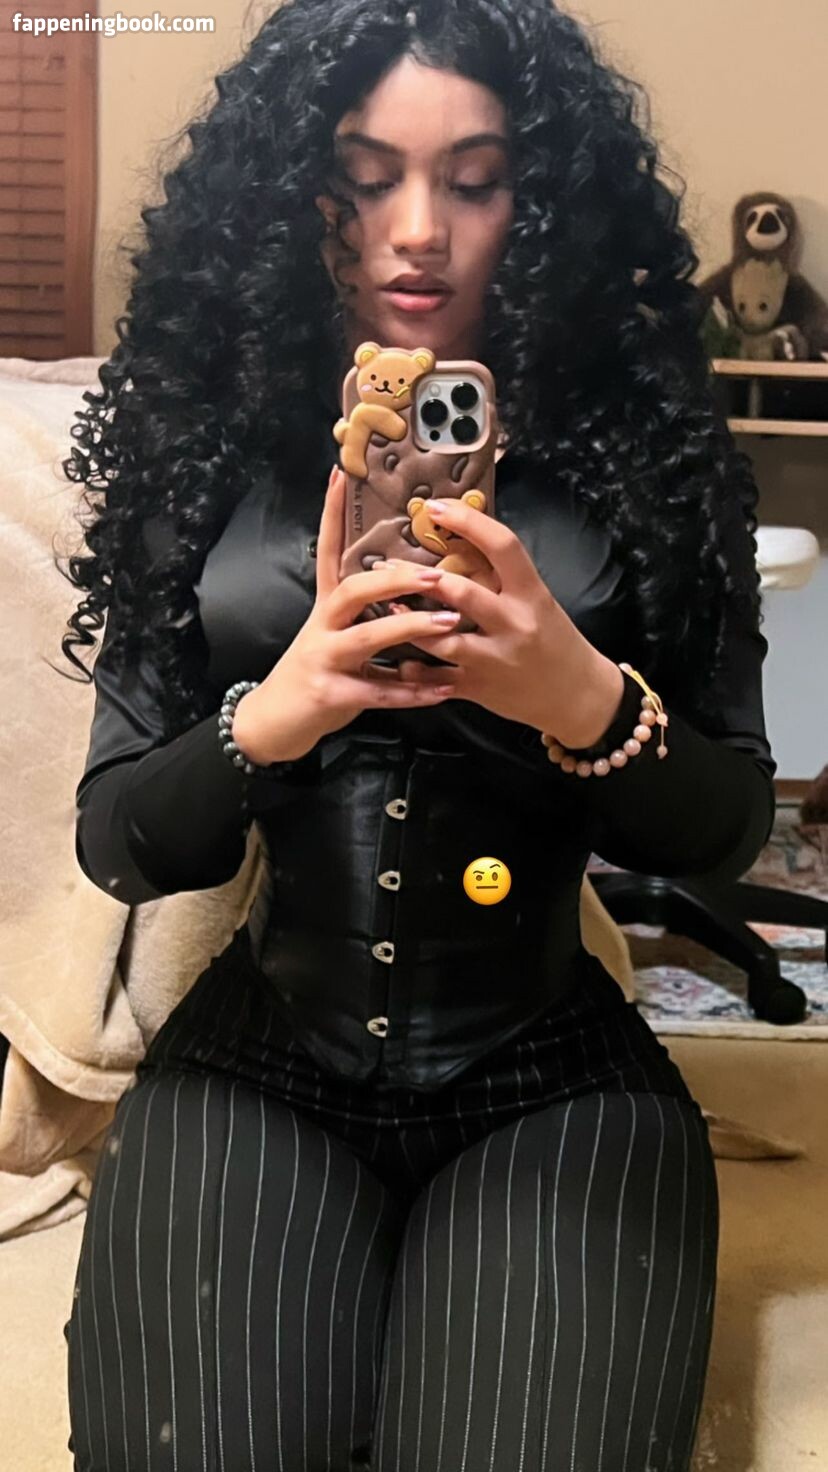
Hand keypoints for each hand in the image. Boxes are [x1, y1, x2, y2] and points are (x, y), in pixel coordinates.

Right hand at [230, 467, 463, 763]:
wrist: (275, 721)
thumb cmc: (318, 673)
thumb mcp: (337, 635)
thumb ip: (369, 613)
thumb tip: (413, 583)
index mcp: (326, 606)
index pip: (328, 551)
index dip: (331, 514)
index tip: (341, 475)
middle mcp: (322, 626)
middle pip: (352, 590)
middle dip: (393, 578)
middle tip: (434, 573)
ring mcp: (323, 659)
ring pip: (367, 637)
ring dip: (410, 629)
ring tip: (450, 622)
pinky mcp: (331, 695)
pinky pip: (378, 691)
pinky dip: (413, 692)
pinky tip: (444, 687)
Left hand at [384, 495, 625, 748]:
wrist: (576, 695)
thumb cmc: (553, 640)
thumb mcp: (538, 601)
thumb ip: (504, 577)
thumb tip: (461, 536)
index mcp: (531, 594)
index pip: (502, 546)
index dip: (467, 521)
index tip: (435, 507)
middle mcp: (514, 624)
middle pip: (461, 592)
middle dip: (419, 576)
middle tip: (387, 562)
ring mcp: (494, 659)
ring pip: (441, 639)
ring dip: (407, 622)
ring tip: (385, 604)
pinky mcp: (479, 688)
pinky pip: (437, 679)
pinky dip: (415, 668)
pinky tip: (398, 657)